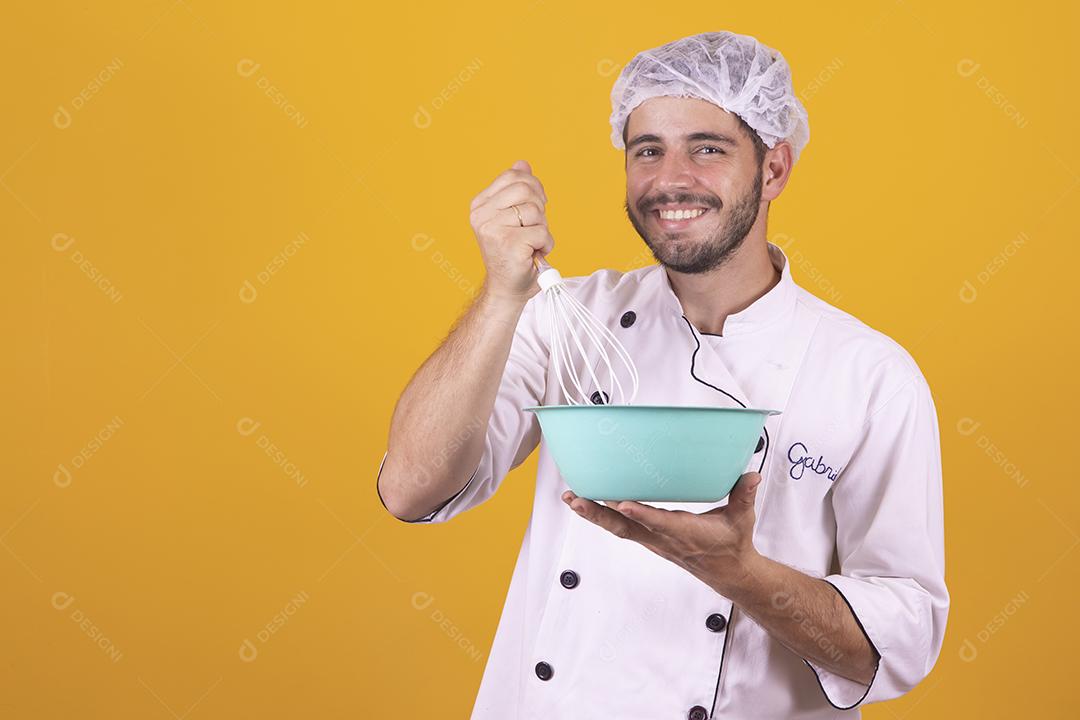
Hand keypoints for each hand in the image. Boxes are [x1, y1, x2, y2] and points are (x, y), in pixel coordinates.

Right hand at [469, 159, 553, 301]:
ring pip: (535, 210)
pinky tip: (534, 254)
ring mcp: (493, 229)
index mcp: (480, 205)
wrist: (508, 289)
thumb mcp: (514, 217)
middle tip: (534, 227)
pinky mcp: (508, 243)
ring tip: (531, 243)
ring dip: (542, 228)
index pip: (513, 175)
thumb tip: (522, 162)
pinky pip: (542, 231)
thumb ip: (517, 190)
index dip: (533, 187)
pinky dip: (546, 244)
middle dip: (539, 207)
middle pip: (525, 188)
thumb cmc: (513, 254)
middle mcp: (481, 215)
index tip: (535, 206)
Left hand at [561, 472, 764, 595]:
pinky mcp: (649, 539)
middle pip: (624, 527)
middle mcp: (663, 538)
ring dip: (593, 513)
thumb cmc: (732, 543)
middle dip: (598, 513)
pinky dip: (601, 516)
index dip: (641, 514)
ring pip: (617, 528)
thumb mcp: (742, 519)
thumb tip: (752, 475)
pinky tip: (586, 503)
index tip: (622, 504)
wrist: (728, 572)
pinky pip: (620, 528)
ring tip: (571, 498)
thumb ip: (744, 495)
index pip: (660, 523)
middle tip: (576, 498)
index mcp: (685, 533)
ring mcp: (652, 540)